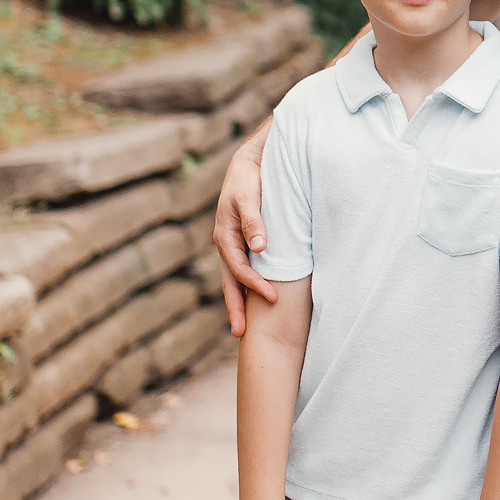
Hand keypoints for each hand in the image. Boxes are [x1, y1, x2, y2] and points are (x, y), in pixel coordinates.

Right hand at [214, 126, 277, 336]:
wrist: (247, 165)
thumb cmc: (248, 180)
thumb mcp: (249, 198)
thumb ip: (254, 221)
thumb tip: (260, 246)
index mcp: (225, 237)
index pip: (240, 270)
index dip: (255, 286)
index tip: (274, 298)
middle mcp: (226, 245)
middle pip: (230, 283)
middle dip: (235, 308)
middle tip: (241, 334)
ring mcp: (233, 245)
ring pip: (234, 279)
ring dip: (239, 302)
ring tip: (244, 327)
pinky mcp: (242, 243)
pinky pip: (242, 270)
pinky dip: (245, 287)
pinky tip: (254, 299)